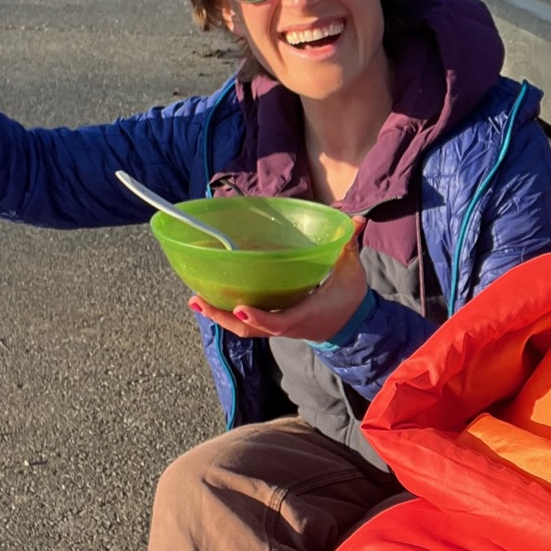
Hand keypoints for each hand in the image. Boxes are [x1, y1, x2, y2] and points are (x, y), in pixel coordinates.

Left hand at [190, 242, 369, 342]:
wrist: (352, 325)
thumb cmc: (349, 298)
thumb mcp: (351, 272)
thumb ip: (348, 245)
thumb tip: (355, 221)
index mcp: (305, 315)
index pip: (278, 322)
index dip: (258, 317)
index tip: (239, 307)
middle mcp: (287, 326)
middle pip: (249, 329)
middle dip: (222, 317)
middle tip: (198, 301)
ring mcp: (278, 327)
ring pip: (244, 329)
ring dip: (219, 316)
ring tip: (196, 301)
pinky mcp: (273, 324)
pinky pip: (247, 324)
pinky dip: (228, 315)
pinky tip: (211, 302)